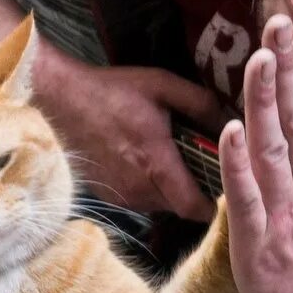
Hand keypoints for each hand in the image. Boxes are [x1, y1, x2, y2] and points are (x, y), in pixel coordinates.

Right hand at [29, 39, 223, 220]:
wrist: (60, 101)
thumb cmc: (114, 91)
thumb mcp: (163, 85)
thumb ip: (201, 104)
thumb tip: (232, 123)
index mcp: (156, 163)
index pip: (194, 208)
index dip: (213, 205)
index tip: (223, 189)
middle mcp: (139, 189)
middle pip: (181, 207)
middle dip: (194, 191)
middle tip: (199, 165)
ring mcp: (121, 196)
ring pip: (161, 205)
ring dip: (171, 189)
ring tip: (170, 159)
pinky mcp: (109, 197)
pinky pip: (141, 201)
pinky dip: (149, 187)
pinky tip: (144, 162)